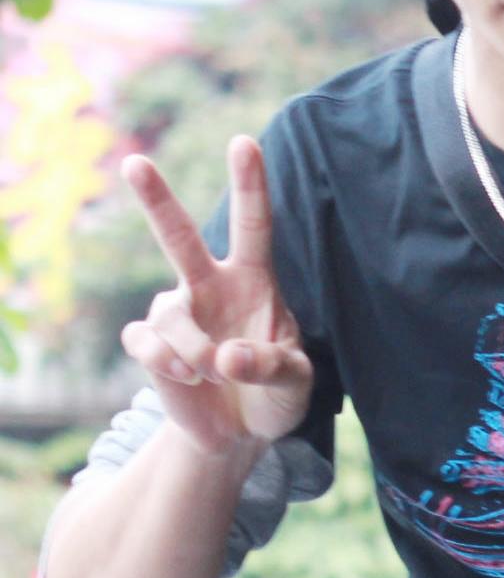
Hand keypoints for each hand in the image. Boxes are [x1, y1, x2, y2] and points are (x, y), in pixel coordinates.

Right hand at [120, 136, 312, 454]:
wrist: (241, 435)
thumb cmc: (278, 394)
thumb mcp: (296, 382)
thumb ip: (273, 365)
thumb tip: (227, 357)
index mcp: (254, 279)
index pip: (253, 223)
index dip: (250, 183)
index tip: (243, 142)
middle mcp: (210, 286)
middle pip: (179, 236)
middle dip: (156, 200)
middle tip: (134, 163)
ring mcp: (178, 314)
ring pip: (169, 313)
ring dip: (194, 349)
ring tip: (213, 374)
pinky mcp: (152, 347)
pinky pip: (144, 340)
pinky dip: (165, 361)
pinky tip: (186, 377)